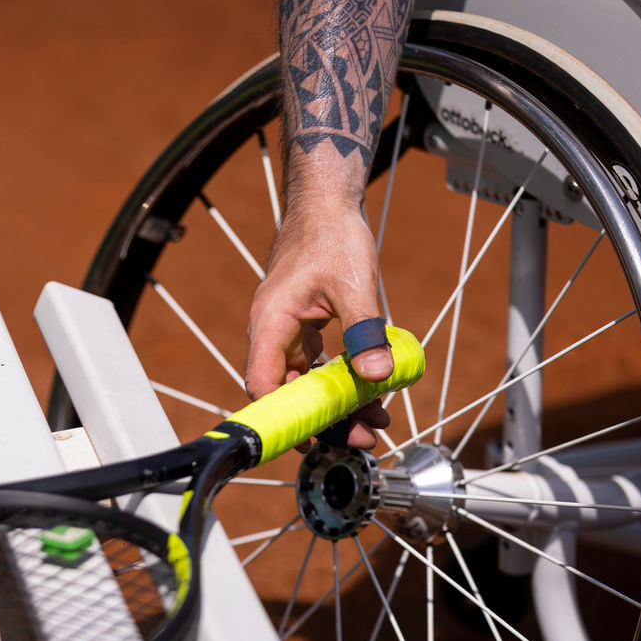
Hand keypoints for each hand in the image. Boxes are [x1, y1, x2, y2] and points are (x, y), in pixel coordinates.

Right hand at [246, 195, 393, 448]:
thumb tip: (377, 375)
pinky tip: (370, 389)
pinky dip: (340, 378)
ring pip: (304, 380)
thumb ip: (365, 331)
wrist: (327, 200)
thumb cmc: (331, 233)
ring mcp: (286, 328)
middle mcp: (272, 331)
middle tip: (361, 437)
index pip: (263, 385)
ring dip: (336, 402)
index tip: (312, 440)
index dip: (283, 418)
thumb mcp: (353, 284)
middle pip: (287, 390)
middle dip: (323, 418)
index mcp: (270, 323)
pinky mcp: (303, 324)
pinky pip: (316, 363)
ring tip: (374, 420)